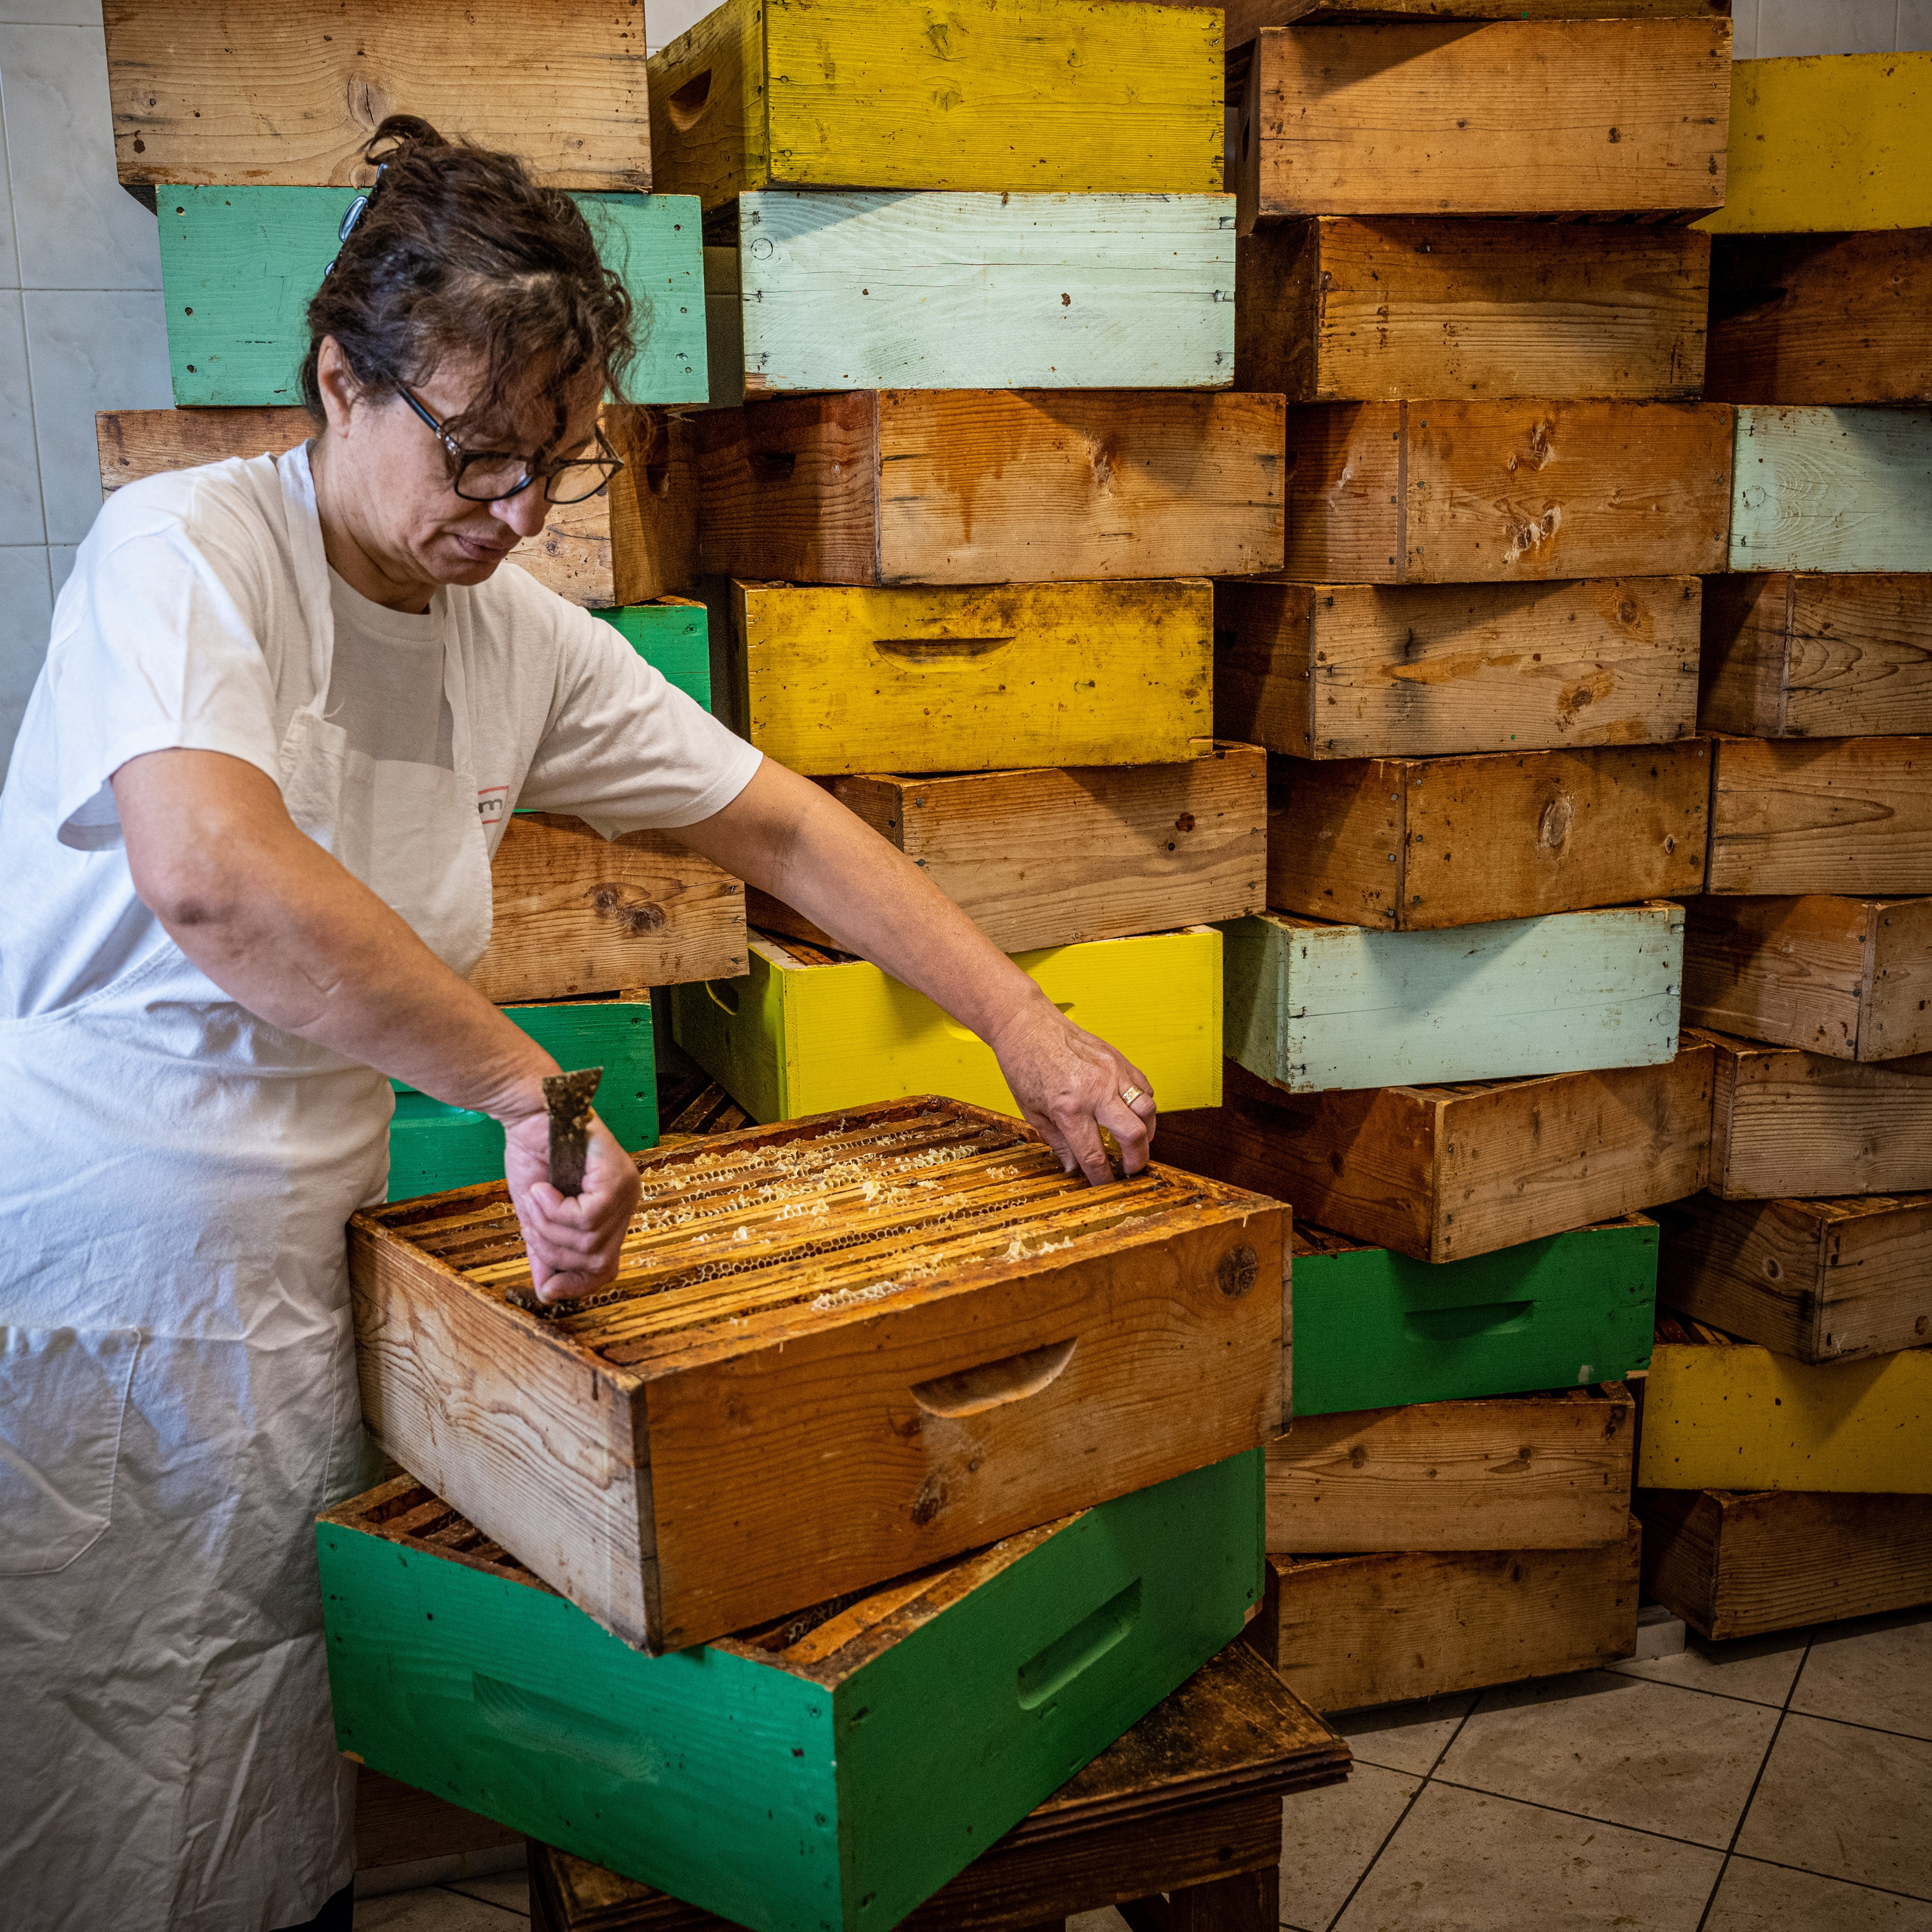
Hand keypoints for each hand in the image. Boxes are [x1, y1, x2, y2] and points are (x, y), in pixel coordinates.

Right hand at [501, 1110, 641, 1301]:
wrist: (526, 1116)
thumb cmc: (533, 1158)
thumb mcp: (536, 1218)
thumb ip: (545, 1252)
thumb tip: (547, 1293)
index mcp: (610, 1215)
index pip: (605, 1268)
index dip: (577, 1285)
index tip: (549, 1290)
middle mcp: (626, 1204)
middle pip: (595, 1260)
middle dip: (553, 1249)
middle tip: (530, 1220)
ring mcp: (626, 1189)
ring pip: (589, 1240)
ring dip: (549, 1225)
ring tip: (534, 1197)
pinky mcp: (617, 1175)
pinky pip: (588, 1217)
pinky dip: (556, 1209)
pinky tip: (542, 1190)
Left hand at [987, 997, 1156, 1185]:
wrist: (1027, 1025)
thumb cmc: (1024, 1064)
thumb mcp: (1032, 1112)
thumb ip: (1057, 1142)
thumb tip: (1072, 1168)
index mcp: (1069, 1109)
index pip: (1094, 1155)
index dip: (1103, 1178)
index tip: (1106, 1185)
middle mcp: (1095, 1091)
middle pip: (1133, 1135)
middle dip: (1137, 1160)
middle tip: (1131, 1169)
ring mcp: (1112, 1073)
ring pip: (1148, 1111)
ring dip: (1146, 1133)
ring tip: (1136, 1143)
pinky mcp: (1119, 1060)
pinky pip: (1145, 1087)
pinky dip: (1145, 1105)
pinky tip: (1134, 1114)